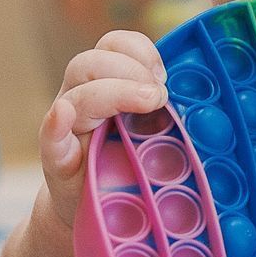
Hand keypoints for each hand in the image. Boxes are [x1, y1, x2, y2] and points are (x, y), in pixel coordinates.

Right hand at [38, 31, 166, 230]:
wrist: (100, 211)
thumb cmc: (131, 165)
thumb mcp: (154, 131)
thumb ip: (166, 110)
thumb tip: (205, 100)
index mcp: (106, 84)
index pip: (113, 46)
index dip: (140, 51)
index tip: (164, 75)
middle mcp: (81, 99)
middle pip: (91, 63)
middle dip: (129, 71)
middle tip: (158, 97)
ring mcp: (66, 129)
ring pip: (75, 93)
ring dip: (111, 92)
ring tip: (146, 105)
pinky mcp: (57, 161)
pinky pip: (50, 138)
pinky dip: (55, 126)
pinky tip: (62, 116)